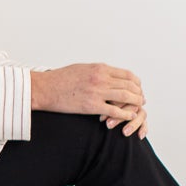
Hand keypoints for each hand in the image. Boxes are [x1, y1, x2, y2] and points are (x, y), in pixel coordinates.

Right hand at [30, 61, 147, 136]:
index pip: (127, 74)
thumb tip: (107, 73)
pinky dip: (125, 114)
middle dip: (139, 93)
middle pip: (130, 85)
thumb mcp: (81, 68)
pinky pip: (115, 110)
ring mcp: (97, 92)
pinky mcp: (92, 106)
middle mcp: (101, 78)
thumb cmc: (59, 79)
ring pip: (126, 97)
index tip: (138, 88)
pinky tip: (130, 116)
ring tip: (138, 107)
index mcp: (99, 68)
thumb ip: (97, 71)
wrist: (44, 88)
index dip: (136, 82)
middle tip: (141, 99)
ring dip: (135, 102)